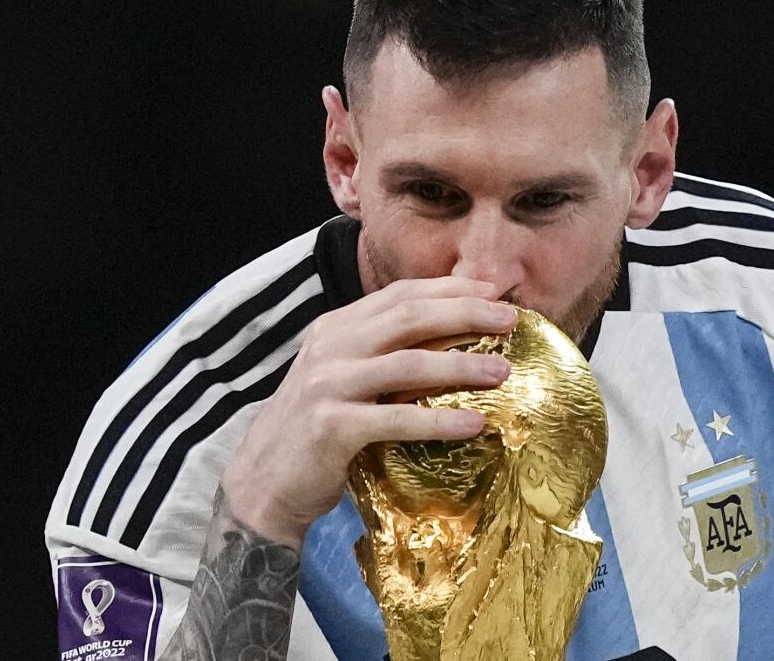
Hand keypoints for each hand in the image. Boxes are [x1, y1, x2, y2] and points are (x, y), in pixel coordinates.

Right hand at [220, 276, 517, 545]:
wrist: (262, 484)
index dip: (451, 288)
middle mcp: (331, 347)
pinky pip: (395, 418)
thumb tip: (452, 339)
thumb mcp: (346, 379)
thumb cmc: (316, 432)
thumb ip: (384, 354)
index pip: (401, 295)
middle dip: (465, 313)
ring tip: (505, 371)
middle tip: (511, 320)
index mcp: (337, 328)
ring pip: (407, 363)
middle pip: (409, 317)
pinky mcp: (330, 427)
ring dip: (461, 365)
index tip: (496, 291)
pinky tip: (474, 425)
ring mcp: (328, 385)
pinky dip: (438, 421)